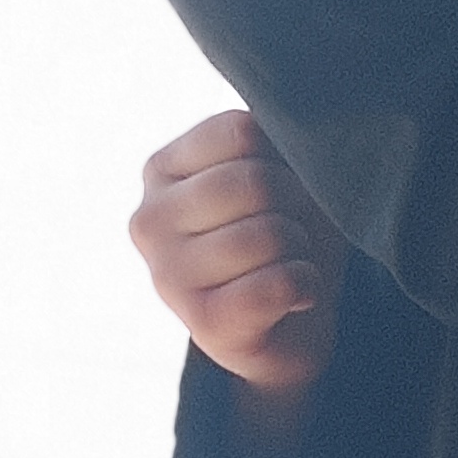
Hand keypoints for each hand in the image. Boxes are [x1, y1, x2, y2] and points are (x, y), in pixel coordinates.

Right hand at [131, 107, 346, 404]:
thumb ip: (270, 141)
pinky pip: (278, 284)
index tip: (284, 185)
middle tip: (295, 231)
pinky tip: (296, 296)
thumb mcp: (276, 173)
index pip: (240, 132)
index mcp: (161, 170)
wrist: (291, 331)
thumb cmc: (283, 237)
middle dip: (298, 205)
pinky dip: (307, 286)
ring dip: (302, 250)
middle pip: (254, 182)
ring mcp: (168, 275)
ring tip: (289, 263)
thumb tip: (294, 126)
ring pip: (269, 234)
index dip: (284, 156)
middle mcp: (150, 220)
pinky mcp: (203, 323)